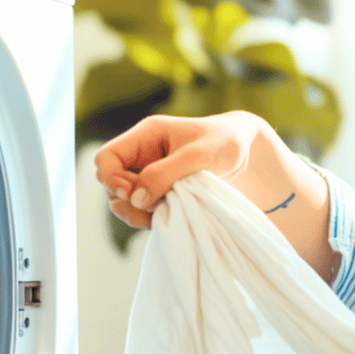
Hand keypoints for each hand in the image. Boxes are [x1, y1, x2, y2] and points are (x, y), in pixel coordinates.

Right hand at [95, 111, 279, 229]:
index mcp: (146, 135)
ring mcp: (150, 174)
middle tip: (154, 207)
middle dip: (126, 201)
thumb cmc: (225, 143)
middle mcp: (142, 155)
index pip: (107, 158)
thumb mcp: (198, 155)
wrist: (247, 151)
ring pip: (124, 200)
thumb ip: (165, 173)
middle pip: (110, 184)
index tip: (133, 193)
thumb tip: (136, 198)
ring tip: (164, 214)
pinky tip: (170, 217)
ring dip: (137, 213)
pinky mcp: (160, 190)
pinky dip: (150, 218)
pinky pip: (142, 209)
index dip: (112, 179)